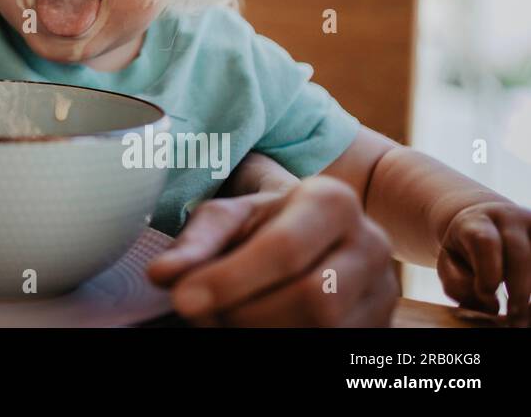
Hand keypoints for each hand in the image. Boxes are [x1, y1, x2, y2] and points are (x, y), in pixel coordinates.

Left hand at [145, 176, 398, 325]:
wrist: (311, 234)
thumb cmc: (262, 223)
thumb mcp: (226, 220)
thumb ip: (195, 245)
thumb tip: (163, 275)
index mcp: (332, 201)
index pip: (285, 248)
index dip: (231, 280)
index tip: (183, 298)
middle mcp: (370, 244)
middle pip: (314, 299)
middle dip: (248, 313)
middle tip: (202, 313)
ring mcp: (384, 291)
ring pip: (326, 330)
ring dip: (262, 332)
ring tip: (225, 319)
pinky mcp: (381, 326)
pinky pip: (332, 346)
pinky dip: (283, 341)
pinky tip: (253, 328)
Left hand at [438, 200, 530, 325]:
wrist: (484, 222)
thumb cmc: (465, 250)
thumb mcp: (449, 262)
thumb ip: (457, 283)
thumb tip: (490, 306)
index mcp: (475, 222)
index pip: (484, 242)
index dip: (488, 272)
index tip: (487, 296)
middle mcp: (508, 219)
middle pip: (519, 253)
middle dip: (519, 288)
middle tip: (515, 317)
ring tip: (527, 315)